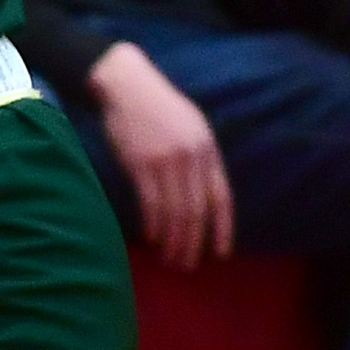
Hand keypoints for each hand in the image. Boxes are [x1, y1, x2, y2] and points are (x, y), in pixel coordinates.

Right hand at [88, 41, 234, 269]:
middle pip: (196, 211)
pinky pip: (149, 203)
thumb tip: (204, 196)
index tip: (220, 254)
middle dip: (192, 242)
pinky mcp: (139, 164)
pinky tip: (152, 237)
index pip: (221, 198)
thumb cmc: (159, 107)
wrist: (127, 86)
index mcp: (207, 149)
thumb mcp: (191, 127)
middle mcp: (190, 157)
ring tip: (169, 258)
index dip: (222, 229)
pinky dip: (152, 224)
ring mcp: (165, 161)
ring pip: (173, 212)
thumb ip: (200, 159)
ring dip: (172, 240)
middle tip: (186, 264)